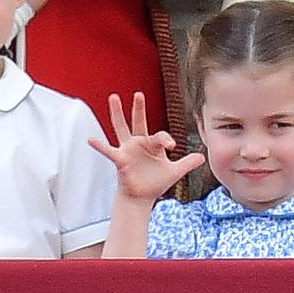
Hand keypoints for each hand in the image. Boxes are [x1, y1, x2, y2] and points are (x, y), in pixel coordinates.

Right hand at [89, 92, 204, 199]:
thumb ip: (187, 163)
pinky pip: (108, 151)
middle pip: (139, 122)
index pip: (160, 135)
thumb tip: (203, 156)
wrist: (141, 198)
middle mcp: (139, 143)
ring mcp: (128, 150)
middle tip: (139, 94)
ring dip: (117, 113)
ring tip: (113, 97)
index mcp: (152, 144)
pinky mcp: (120, 160)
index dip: (166, 139)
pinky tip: (90, 140)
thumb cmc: (155, 183)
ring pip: (121, 128)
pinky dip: (99, 146)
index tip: (172, 145)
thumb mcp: (174, 172)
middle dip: (139, 108)